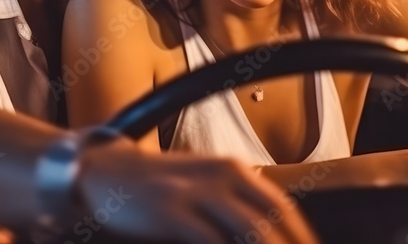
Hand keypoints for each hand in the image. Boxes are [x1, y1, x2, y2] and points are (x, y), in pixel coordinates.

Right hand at [78, 140, 318, 243]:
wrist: (104, 173)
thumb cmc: (158, 189)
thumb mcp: (204, 187)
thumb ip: (236, 207)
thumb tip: (273, 236)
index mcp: (236, 170)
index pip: (285, 210)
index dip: (303, 239)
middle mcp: (223, 176)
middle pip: (275, 224)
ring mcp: (198, 193)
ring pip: (254, 234)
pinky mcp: (172, 212)